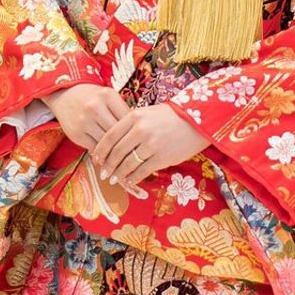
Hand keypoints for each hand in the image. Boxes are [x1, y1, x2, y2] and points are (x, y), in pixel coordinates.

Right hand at [43, 83, 146, 194]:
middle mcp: (95, 107)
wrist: (64, 95)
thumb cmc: (93, 97)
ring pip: (107, 143)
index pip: (128, 118)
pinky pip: (95, 149)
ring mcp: (84, 121)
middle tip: (139, 158)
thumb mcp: (108, 97)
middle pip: (118, 133)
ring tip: (127, 164)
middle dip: (129, 147)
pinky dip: (104, 156)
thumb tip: (139, 134)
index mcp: (108, 96)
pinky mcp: (76, 134)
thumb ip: (122, 111)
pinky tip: (111, 161)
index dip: (137, 132)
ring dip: (117, 155)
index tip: (145, 143)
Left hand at [89, 102, 206, 190]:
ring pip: (127, 164)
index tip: (97, 158)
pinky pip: (142, 171)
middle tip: (103, 173)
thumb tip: (114, 143)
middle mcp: (140, 130)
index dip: (101, 150)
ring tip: (114, 179)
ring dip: (119, 174)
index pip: (110, 136)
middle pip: (116, 152)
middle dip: (108, 165)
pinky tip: (130, 180)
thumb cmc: (171, 116)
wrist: (197, 122)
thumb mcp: (147, 113)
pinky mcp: (161, 158)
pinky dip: (134, 178)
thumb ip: (131, 125)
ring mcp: (151, 145)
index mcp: (134, 117)